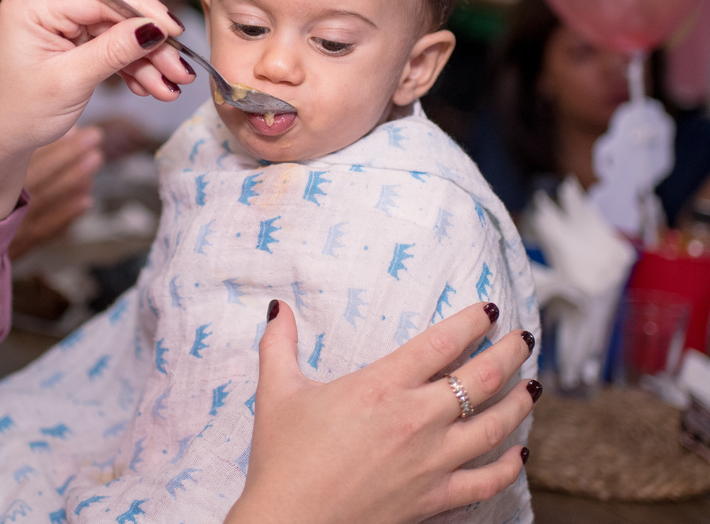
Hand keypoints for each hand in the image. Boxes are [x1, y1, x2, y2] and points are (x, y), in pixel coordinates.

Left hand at [0, 0, 188, 219]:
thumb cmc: (16, 112)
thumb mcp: (70, 82)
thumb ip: (114, 52)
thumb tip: (155, 29)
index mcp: (33, 2)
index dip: (145, 14)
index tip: (178, 33)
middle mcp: (43, 1)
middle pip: (113, 16)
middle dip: (148, 46)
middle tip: (181, 71)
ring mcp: (55, 18)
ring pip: (114, 33)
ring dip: (143, 62)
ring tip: (169, 88)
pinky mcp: (64, 35)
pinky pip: (104, 44)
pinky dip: (126, 66)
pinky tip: (148, 86)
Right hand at [9, 126, 103, 259]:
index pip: (18, 157)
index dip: (46, 141)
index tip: (68, 125)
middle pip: (38, 174)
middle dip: (68, 153)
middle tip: (93, 136)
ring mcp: (10, 225)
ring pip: (46, 198)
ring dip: (73, 179)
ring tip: (95, 159)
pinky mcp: (20, 244)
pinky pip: (46, 228)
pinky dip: (67, 214)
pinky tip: (86, 201)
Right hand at [227, 301, 537, 523]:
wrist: (289, 521)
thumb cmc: (283, 458)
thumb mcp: (277, 391)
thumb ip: (279, 344)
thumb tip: (279, 308)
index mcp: (382, 385)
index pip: (442, 343)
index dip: (471, 322)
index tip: (488, 309)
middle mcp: (417, 418)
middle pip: (481, 378)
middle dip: (508, 352)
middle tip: (523, 338)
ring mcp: (432, 460)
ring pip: (495, 425)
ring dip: (520, 402)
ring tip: (533, 387)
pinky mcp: (435, 497)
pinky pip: (487, 481)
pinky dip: (509, 466)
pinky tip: (520, 453)